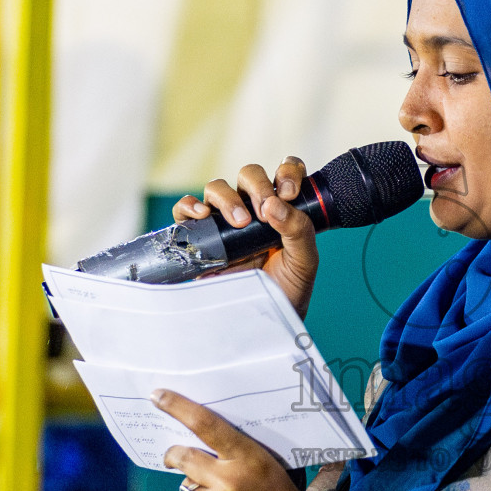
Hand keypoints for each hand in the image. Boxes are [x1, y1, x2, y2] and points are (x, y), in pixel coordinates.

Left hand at [154, 389, 335, 490]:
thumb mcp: (276, 476)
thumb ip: (245, 461)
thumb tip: (212, 448)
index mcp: (251, 461)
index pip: (208, 426)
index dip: (179, 407)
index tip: (158, 396)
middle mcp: (228, 483)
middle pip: (183, 458)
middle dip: (174, 456)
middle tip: (172, 457)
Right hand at [173, 157, 317, 317]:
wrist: (263, 319)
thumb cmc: (288, 289)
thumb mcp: (304, 261)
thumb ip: (299, 230)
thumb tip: (274, 204)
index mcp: (283, 208)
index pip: (284, 172)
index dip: (287, 172)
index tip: (289, 192)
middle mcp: (253, 208)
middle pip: (249, 174)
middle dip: (257, 185)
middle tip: (263, 210)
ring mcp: (224, 220)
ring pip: (217, 187)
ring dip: (228, 198)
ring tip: (239, 222)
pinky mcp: (201, 236)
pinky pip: (186, 210)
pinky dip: (189, 205)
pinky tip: (201, 215)